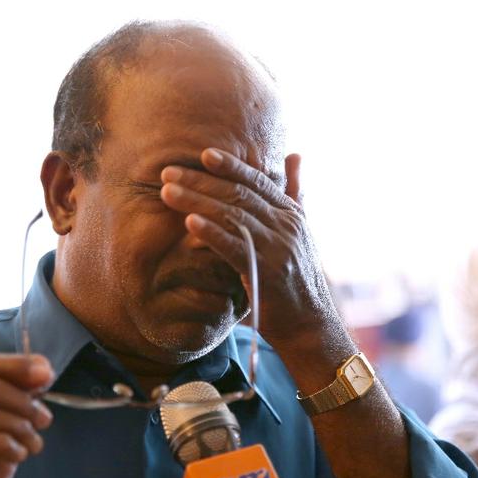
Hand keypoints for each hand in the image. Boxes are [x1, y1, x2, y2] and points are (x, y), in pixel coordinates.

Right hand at [0, 354, 53, 477]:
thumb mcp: (2, 420)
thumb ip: (18, 392)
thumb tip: (43, 369)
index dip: (16, 366)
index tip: (48, 374)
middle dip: (19, 399)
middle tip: (44, 418)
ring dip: (18, 426)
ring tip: (35, 443)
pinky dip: (8, 446)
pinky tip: (20, 455)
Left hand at [159, 148, 342, 348]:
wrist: (310, 324)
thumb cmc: (298, 278)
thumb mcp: (300, 230)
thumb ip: (294, 192)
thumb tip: (295, 154)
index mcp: (291, 213)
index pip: (257, 181)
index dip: (231, 166)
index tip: (203, 153)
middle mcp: (286, 225)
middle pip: (238, 194)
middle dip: (201, 180)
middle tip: (168, 171)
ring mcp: (278, 248)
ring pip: (232, 216)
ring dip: (196, 201)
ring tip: (167, 192)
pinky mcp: (267, 272)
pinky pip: (234, 247)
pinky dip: (211, 232)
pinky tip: (189, 222)